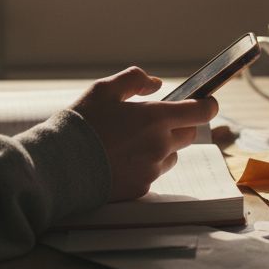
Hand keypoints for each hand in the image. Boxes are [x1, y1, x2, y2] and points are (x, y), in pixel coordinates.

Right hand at [70, 67, 218, 200]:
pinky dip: (145, 165)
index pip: (200, 112)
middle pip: (188, 134)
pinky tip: (121, 160)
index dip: (207, 105)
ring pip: (172, 155)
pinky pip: (154, 173)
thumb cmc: (82, 124)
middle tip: (153, 121)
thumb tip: (156, 84)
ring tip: (131, 142)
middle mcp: (160, 145)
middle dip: (179, 125)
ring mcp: (152, 169)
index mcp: (155, 118)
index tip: (206, 102)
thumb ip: (134, 80)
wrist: (61, 165)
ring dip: (162, 147)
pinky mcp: (142, 188)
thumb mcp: (104, 90)